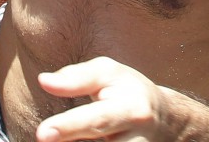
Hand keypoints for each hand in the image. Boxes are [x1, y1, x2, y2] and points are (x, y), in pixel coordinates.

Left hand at [34, 58, 172, 141]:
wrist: (165, 120)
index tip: (42, 133)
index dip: (69, 127)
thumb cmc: (128, 91)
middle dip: (71, 139)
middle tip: (43, 138)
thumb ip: (77, 77)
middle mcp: (136, 140)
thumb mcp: (108, 73)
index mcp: (131, 109)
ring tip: (55, 139)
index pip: (97, 120)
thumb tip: (45, 81)